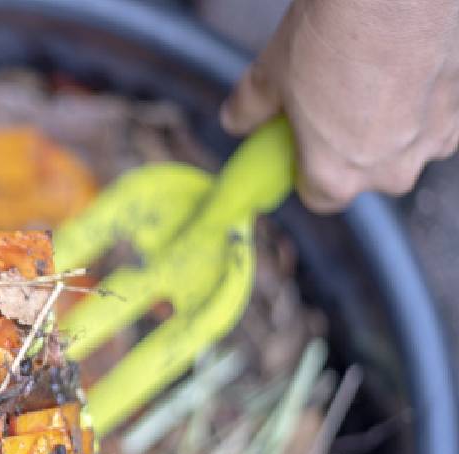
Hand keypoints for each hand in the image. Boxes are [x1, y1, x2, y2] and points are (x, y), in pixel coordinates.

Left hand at [221, 0, 458, 212]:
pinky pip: (437, 121)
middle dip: (348, 146)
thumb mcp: (269, 75)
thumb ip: (249, 110)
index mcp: (337, 177)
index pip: (318, 197)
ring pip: (404, 148)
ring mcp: (434, 142)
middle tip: (332, 101)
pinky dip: (422, 102)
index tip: (299, 145)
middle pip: (364, 175)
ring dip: (389, 124)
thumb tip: (237, 119)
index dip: (304, 169)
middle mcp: (390, 172)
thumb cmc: (334, 34)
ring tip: (369, 77)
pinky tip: (404, 69)